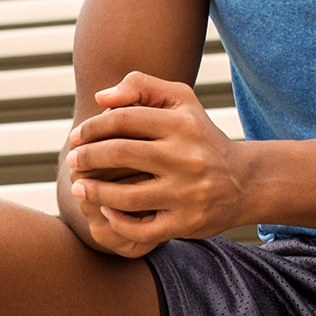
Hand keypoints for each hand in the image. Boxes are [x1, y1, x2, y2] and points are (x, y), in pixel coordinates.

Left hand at [67, 72, 245, 255]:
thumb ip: (142, 87)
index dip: (91, 128)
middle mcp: (187, 157)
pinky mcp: (187, 222)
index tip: (76, 137)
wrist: (244, 181)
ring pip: (125, 195)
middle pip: (120, 153)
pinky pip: (141, 228)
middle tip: (71, 162)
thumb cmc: (200, 136)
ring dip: (93, 192)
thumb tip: (102, 98)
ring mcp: (188, 192)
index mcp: (183, 124)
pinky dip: (116, 221)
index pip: (124, 119)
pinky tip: (105, 211)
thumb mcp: (181, 101)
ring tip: (79, 188)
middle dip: (86, 157)